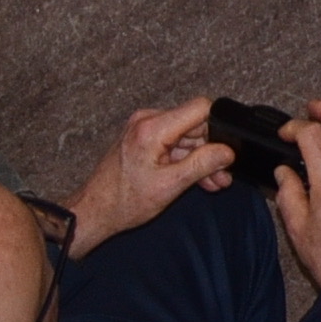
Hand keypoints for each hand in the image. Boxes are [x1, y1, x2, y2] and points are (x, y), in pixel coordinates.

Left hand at [68, 99, 228, 252]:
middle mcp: (147, 121)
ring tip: (213, 181)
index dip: (218, 127)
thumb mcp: (169, 186)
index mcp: (153, 128)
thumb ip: (202, 165)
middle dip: (210, 149)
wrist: (93, 213)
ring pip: (185, 135)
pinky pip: (172, 141)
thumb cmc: (122, 203)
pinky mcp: (142, 137)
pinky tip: (196, 177)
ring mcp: (143, 128)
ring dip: (199, 157)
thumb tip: (227, 151)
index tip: (225, 149)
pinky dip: (184, 158)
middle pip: (194, 123)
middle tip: (222, 173)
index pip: (201, 108)